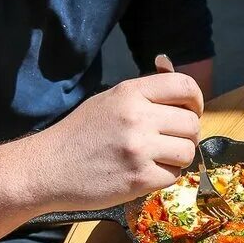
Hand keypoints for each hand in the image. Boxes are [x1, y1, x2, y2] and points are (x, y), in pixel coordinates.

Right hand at [32, 70, 202, 211]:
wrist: (48, 168)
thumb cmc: (79, 134)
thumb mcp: (108, 100)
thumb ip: (142, 90)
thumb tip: (168, 63)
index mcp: (130, 93)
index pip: (184, 86)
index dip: (195, 101)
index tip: (190, 112)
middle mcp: (138, 117)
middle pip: (191, 124)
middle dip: (186, 135)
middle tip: (170, 141)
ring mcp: (140, 150)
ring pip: (187, 152)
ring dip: (177, 158)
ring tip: (157, 158)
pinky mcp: (139, 179)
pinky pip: (174, 176)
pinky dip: (164, 177)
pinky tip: (144, 173)